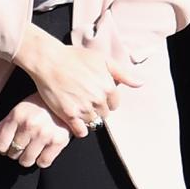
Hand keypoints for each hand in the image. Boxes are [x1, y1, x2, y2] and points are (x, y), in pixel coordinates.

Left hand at [0, 98, 70, 168]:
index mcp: (17, 115)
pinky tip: (43, 150)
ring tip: (32, 148)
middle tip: (23, 144)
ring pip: (26, 161)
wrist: (65, 101)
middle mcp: (30, 125)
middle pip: (13, 154)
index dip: (2, 148)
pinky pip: (43, 162)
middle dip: (15, 152)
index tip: (7, 146)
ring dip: (27, 158)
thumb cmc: (38, 106)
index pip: (1, 145)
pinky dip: (42, 160)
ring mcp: (45, 134)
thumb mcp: (18, 111)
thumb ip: (3, 127)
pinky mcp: (59, 141)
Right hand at [12, 27, 137, 135]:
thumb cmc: (74, 57)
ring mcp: (84, 108)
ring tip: (77, 106)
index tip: (94, 93)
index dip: (105, 99)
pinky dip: (79, 128)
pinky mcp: (69, 115)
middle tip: (84, 98)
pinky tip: (74, 119)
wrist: (49, 60)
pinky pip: (81, 131)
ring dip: (87, 117)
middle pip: (104, 114)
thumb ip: (122, 73)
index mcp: (108, 86)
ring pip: (93, 122)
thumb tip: (140, 83)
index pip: (114, 104)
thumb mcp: (101, 59)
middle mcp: (98, 99)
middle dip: (97, 108)